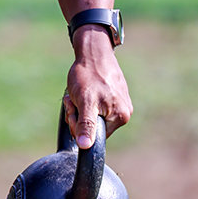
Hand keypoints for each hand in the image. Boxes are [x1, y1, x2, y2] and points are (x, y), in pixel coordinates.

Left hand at [64, 27, 132, 148]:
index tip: (74, 110)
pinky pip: (94, 107)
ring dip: (78, 107)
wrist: (93, 51)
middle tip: (74, 99)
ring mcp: (119, 104)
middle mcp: (123, 113)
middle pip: (92, 128)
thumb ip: (87, 125)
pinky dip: (84, 100)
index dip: (79, 127)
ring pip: (91, 117)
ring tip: (78, 92)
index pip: (94, 137)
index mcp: (120, 118)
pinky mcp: (113, 96)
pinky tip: (83, 89)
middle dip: (77, 116)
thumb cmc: (88, 75)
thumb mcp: (85, 102)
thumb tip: (86, 146)